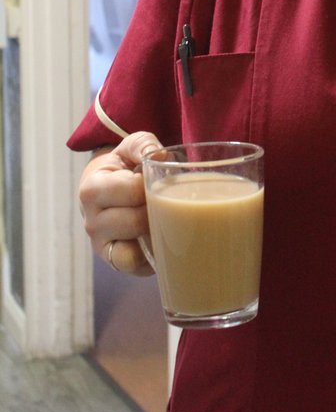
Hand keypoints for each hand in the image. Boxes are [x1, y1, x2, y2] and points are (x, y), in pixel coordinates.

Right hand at [78, 131, 160, 275]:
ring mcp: (101, 245)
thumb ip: (143, 144)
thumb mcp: (130, 147)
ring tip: (163, 216)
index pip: (134, 191)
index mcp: (92, 189)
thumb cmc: (124, 165)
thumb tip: (159, 155)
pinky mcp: (114, 262)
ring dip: (156, 233)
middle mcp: (91, 221)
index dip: (155, 185)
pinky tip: (159, 239)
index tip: (159, 180)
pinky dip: (150, 256)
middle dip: (159, 210)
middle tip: (168, 199)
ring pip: (136, 248)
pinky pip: (135, 266)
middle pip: (137, 221)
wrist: (109, 186)